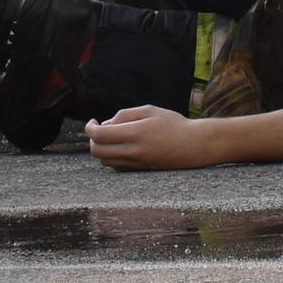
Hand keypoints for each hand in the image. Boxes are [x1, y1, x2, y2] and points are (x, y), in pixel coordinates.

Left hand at [85, 105, 215, 170]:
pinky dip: (111, 157)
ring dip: (101, 149)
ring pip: (105, 162)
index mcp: (135, 133)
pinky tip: (120, 146)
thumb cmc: (173, 124)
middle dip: (92, 140)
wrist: (193, 145)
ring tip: (109, 137)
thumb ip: (124, 115)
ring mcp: (136, 164)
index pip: (99, 135)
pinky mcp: (140, 171)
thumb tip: (105, 125)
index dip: (89, 128)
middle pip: (97, 152)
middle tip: (97, 129)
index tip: (92, 121)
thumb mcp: (149, 110)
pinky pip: (116, 167)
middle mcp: (133, 152)